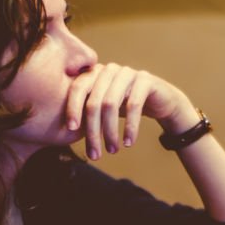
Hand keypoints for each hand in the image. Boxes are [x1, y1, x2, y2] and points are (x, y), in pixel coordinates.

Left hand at [64, 63, 198, 159]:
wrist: (161, 101)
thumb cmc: (126, 106)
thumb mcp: (104, 108)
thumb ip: (87, 112)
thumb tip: (63, 132)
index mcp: (95, 74)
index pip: (77, 88)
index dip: (72, 108)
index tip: (71, 130)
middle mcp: (109, 70)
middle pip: (94, 101)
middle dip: (93, 131)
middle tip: (95, 154)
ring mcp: (128, 73)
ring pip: (111, 104)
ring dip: (110, 132)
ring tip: (113, 150)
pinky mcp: (145, 80)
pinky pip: (134, 105)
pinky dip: (130, 127)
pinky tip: (129, 143)